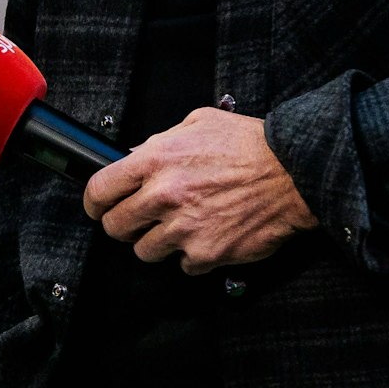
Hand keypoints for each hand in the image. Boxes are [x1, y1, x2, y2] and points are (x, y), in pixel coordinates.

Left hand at [82, 108, 317, 274]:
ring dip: (157, 242)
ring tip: (178, 227)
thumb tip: (135, 156)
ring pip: (144, 251)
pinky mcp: (207, 254)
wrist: (293, 173)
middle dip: (123, 224)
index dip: (95, 201)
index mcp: (155, 160)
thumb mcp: (198, 123)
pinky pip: (183, 265)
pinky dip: (191, 255)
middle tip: (138, 220)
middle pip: (115, 227)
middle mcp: (164, 196)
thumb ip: (160, 140)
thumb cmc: (249, 145)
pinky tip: (206, 236)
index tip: (99, 206)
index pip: (100, 189)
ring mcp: (184, 229)